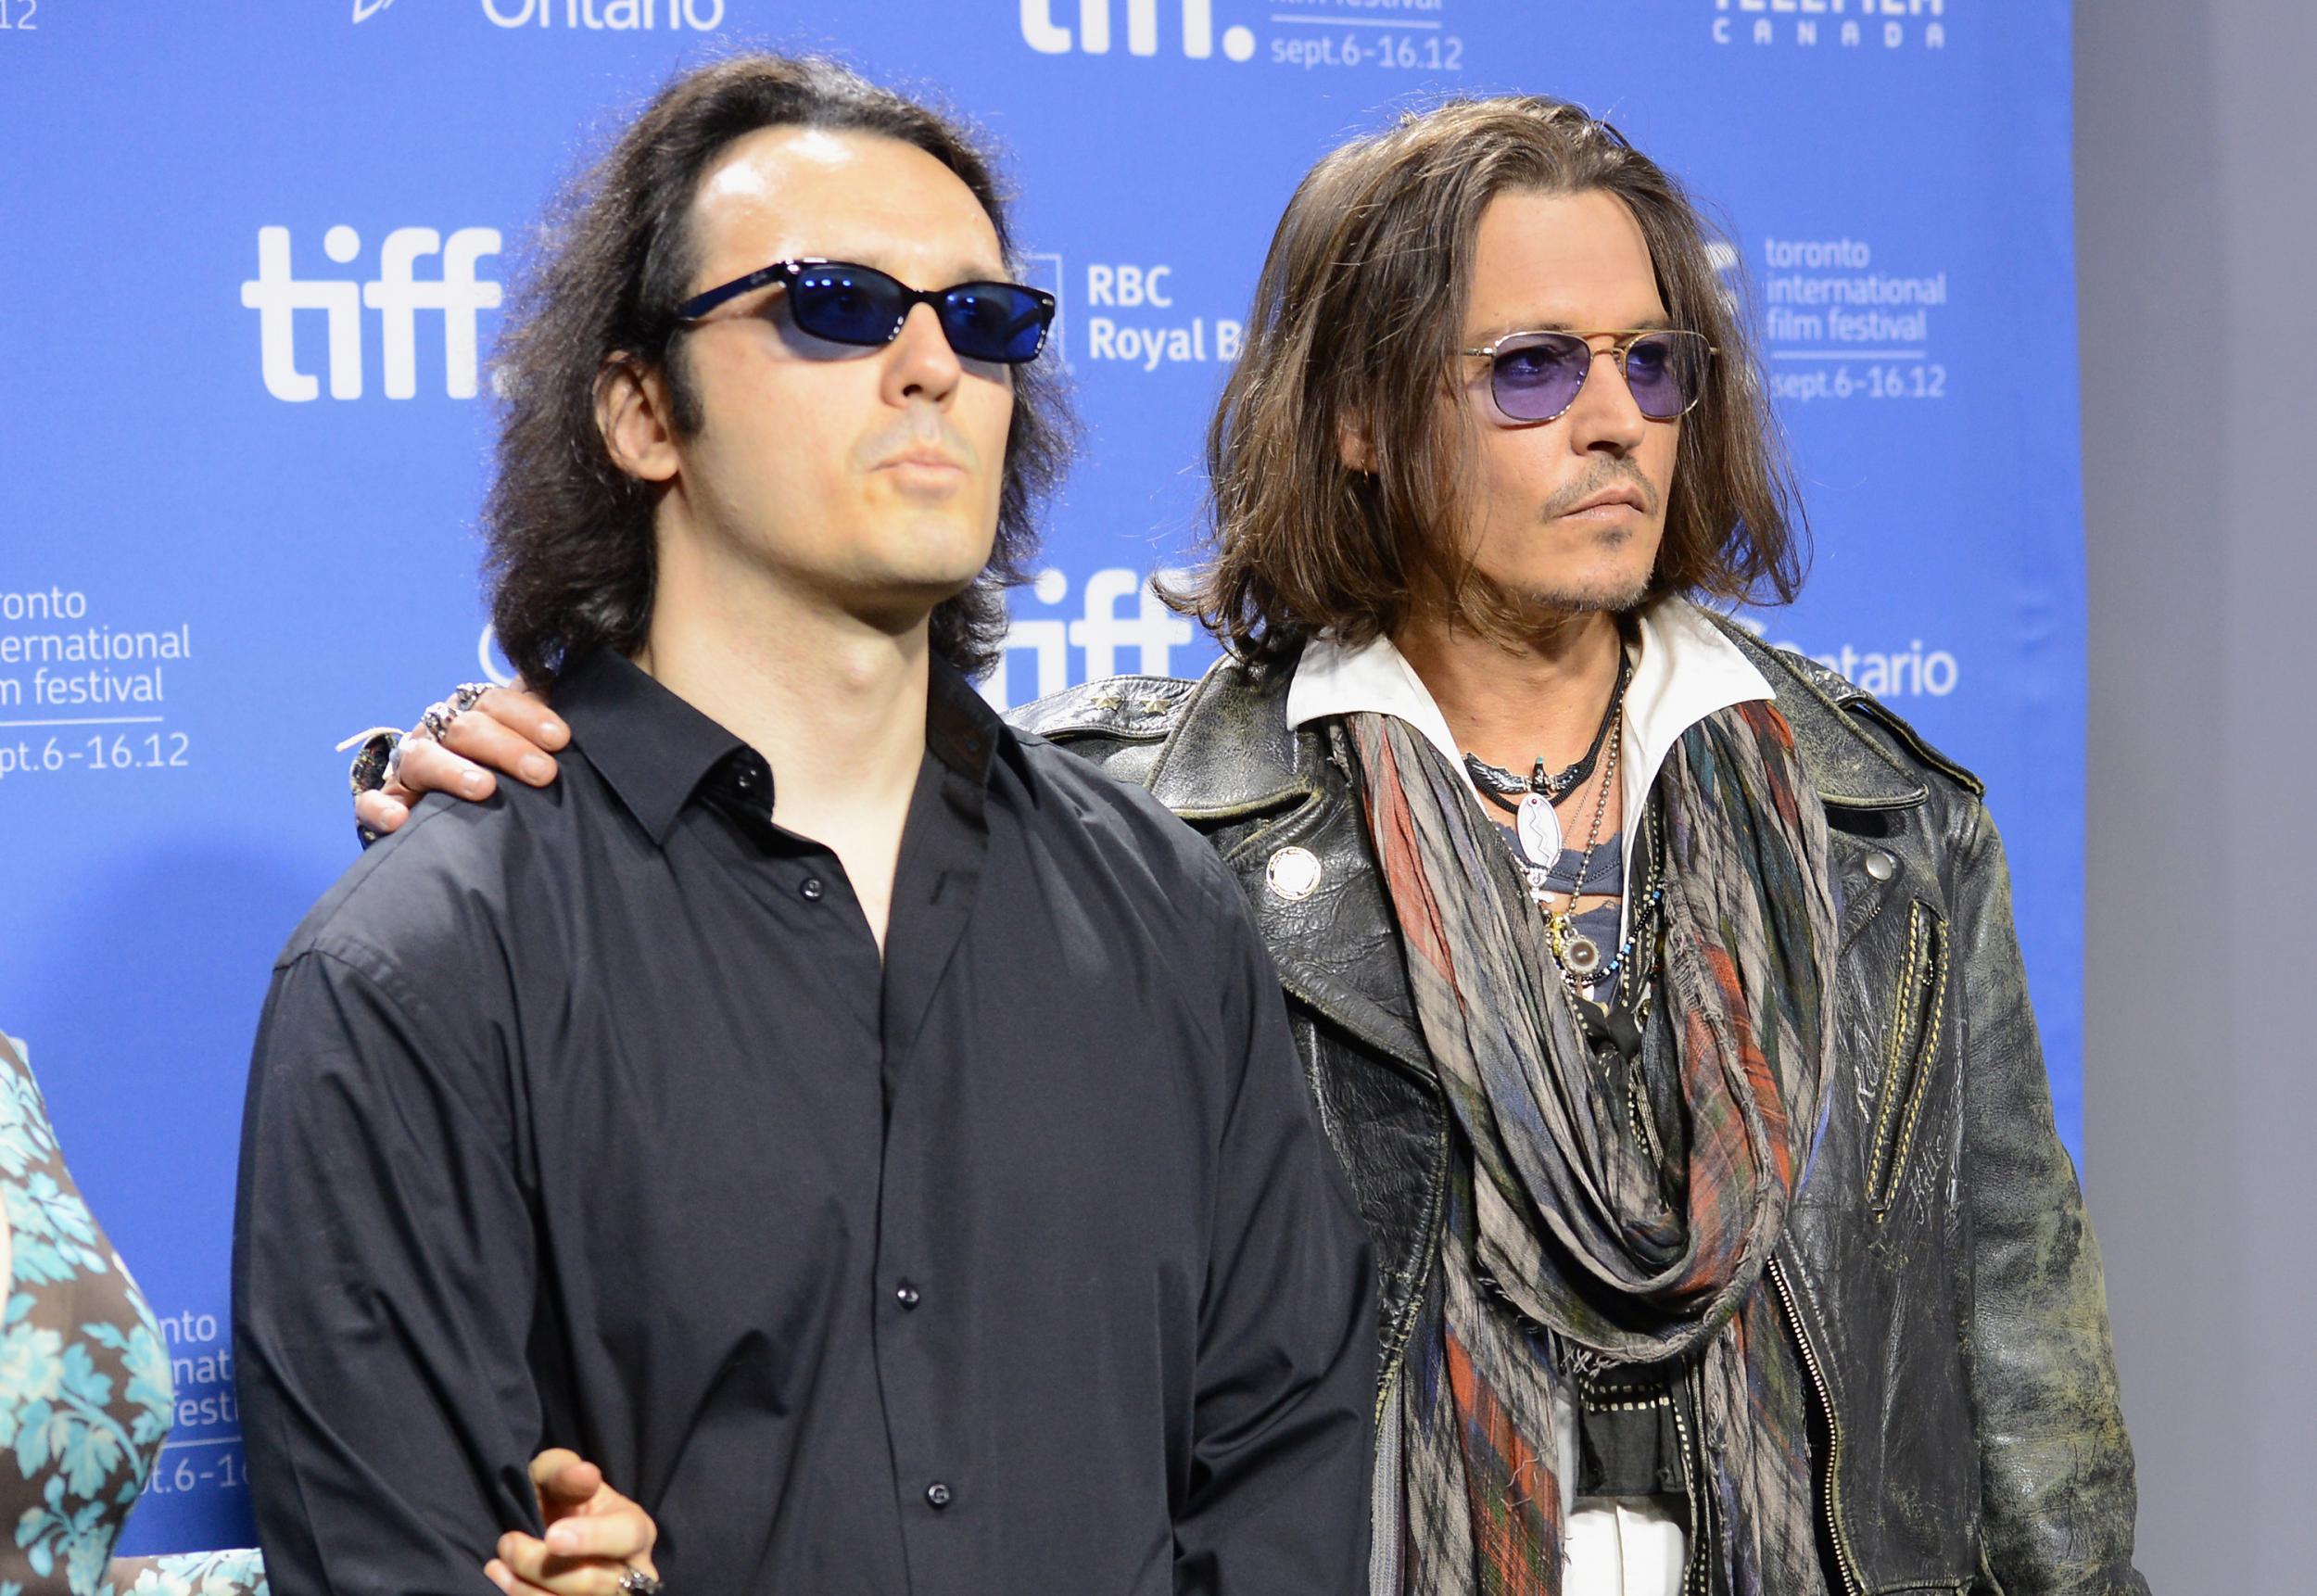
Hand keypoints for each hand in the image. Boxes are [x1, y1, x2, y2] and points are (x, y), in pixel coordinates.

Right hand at [357, 684, 568, 836]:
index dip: (528, 715)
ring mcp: (410, 764)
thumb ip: (549, 726)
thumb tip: (578, 699)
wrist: (461, 805)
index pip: (497, 701)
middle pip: (466, 728)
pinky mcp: (389, 800)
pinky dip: (381, 809)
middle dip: (506, 747)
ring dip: (453, 771)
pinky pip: (373, 801)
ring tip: (484, 789)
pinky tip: (400, 821)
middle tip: (543, 773)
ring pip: (421, 758)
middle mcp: (438, 732)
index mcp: (473, 712)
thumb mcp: (529, 742)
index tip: (560, 739)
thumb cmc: (507, 768)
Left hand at [485, 1448, 659, 1595]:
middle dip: (540, 1565)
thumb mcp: (559, 1472)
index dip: (592, 1538)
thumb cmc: (562, 1496)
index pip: (627, 1537)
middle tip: (507, 1543)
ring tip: (498, 1564)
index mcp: (637, 1530)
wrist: (554, 1526)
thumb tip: (585, 1474)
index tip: (551, 1536)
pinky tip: (504, 1579)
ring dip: (526, 1588)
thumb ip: (567, 1472)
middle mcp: (632, 1573)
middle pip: (592, 1582)